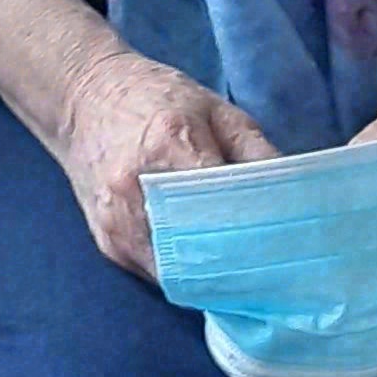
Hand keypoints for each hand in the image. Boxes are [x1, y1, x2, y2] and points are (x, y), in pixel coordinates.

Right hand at [49, 46, 272, 278]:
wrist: (81, 98)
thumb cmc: (155, 96)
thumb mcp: (216, 108)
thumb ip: (256, 151)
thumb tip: (296, 200)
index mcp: (169, 146)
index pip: (222, 209)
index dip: (256, 235)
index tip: (289, 251)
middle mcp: (136, 192)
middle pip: (199, 252)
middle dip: (240, 267)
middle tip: (278, 273)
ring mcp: (117, 224)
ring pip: (179, 276)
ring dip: (213, 280)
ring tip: (250, 275)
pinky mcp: (108, 244)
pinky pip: (158, 275)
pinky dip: (187, 275)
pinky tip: (211, 269)